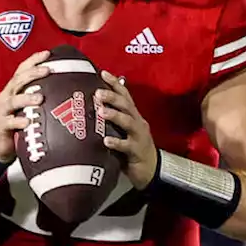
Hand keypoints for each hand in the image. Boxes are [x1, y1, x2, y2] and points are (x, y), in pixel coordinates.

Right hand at [0, 50, 50, 162]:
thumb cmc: (15, 123)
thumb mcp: (25, 108)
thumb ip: (38, 98)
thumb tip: (63, 89)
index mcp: (13, 90)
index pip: (22, 70)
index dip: (33, 60)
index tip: (48, 53)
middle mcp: (6, 97)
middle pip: (17, 81)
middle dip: (32, 74)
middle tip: (48, 70)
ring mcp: (1, 111)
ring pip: (12, 101)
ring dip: (26, 98)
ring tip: (40, 98)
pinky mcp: (0, 126)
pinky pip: (8, 123)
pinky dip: (18, 122)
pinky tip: (27, 122)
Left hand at [97, 71, 157, 188]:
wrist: (152, 172)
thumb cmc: (133, 150)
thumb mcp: (124, 132)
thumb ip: (113, 120)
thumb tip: (93, 107)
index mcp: (133, 116)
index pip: (125, 95)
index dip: (115, 83)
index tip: (102, 73)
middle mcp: (137, 123)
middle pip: (126, 105)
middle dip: (112, 97)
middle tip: (98, 93)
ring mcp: (139, 137)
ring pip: (128, 122)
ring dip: (115, 116)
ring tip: (101, 112)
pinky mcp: (138, 152)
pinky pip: (127, 146)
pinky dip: (117, 142)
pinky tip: (106, 141)